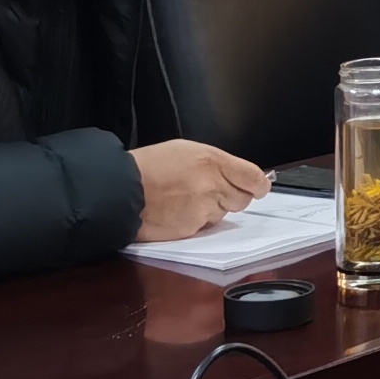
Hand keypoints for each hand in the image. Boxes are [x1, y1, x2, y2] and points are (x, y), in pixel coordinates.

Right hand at [133, 140, 267, 241]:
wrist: (120, 190)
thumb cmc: (148, 168)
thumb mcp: (185, 151)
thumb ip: (216, 163)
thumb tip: (237, 174)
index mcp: (212, 161)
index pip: (254, 177)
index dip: (259, 184)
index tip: (259, 187)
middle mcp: (212, 185)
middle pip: (244, 199)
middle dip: (232, 197)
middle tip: (212, 192)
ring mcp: (203, 208)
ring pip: (224, 213)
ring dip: (213, 209)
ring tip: (187, 199)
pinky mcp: (192, 227)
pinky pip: (205, 227)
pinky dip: (196, 222)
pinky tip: (178, 211)